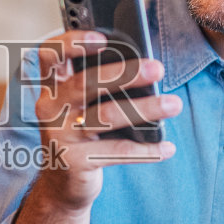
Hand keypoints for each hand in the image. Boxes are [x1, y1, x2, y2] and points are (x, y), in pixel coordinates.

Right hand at [26, 29, 180, 212]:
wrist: (62, 185)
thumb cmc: (80, 134)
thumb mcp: (80, 107)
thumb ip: (97, 85)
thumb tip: (145, 66)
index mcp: (52, 88)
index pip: (50, 55)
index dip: (72, 43)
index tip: (102, 38)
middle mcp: (50, 109)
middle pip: (84, 83)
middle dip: (124, 74)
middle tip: (158, 68)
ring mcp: (61, 136)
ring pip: (106, 117)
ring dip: (144, 108)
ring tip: (173, 104)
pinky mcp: (76, 162)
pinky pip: (117, 152)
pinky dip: (146, 150)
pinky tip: (167, 147)